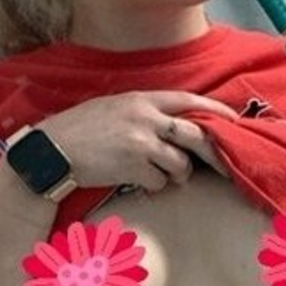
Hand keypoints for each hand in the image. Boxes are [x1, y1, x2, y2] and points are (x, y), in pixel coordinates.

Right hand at [42, 91, 238, 192]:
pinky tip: (135, 181)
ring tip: (158, 174)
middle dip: (211, 153)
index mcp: (141, 99)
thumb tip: (173, 126)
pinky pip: (159, 182)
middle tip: (221, 165)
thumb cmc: (79, 129)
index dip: (215, 110)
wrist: (51, 151)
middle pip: (195, 135)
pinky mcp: (134, 167)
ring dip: (175, 174)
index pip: (188, 101)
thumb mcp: (113, 107)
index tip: (234, 120)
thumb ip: (143, 112)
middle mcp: (146, 118)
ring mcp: (141, 143)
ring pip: (180, 164)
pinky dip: (153, 186)